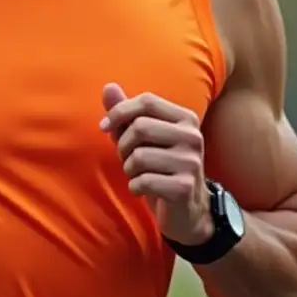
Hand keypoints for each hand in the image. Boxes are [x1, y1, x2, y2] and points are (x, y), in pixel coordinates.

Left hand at [100, 83, 212, 244]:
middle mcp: (192, 136)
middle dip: (123, 146)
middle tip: (128, 159)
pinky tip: (145, 189)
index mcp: (186, 118)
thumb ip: (127, 113)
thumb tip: (108, 86)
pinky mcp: (184, 187)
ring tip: (139, 174)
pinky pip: (142, 181)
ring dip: (129, 169)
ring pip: (138, 156)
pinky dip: (135, 187)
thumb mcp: (144, 138)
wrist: (188, 210)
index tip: (104, 127)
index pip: (147, 101)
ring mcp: (190, 162)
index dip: (119, 111)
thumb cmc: (161, 167)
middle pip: (140, 127)